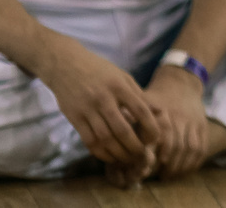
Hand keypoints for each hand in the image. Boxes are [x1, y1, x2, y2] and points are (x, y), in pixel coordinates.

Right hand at [32, 35, 162, 180]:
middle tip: (142, 155)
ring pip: (104, 138)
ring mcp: (87, 109)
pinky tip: (109, 156)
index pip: (140, 110)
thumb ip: (138, 95)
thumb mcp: (122, 76)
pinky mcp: (74, 118)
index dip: (151, 127)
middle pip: (122, 129)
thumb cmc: (100, 71)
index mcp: (120, 86)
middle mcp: (104, 98)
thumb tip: (159, 112)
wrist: (66, 65)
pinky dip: (100, 152)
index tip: (156, 138)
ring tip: (127, 159)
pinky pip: (88, 140)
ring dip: (118, 153)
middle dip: (134, 146)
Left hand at [140, 66, 213, 178]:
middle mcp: (180, 117)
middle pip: (177, 146)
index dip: (156, 155)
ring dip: (182, 166)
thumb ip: (129, 116)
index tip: (147, 169)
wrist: (181, 82)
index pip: (161, 137)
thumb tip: (115, 131)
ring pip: (191, 148)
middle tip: (161, 177)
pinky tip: (186, 170)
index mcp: (162, 113)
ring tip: (171, 176)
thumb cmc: (154, 97)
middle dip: (169, 165)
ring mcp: (193, 121)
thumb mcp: (140, 102)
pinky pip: (202, 146)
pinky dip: (195, 161)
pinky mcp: (202, 124)